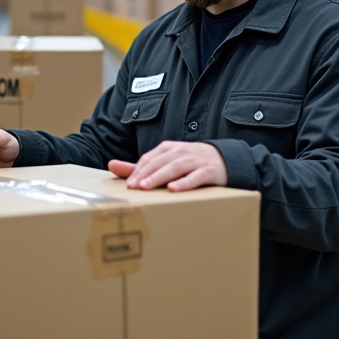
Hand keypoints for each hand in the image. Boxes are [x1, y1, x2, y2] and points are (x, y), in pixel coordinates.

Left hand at [108, 141, 227, 191]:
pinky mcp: (210, 171)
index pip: (150, 157)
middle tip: (133, 187)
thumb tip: (112, 166)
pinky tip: (174, 189)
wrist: (226, 161)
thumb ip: (140, 167)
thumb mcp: (166, 162)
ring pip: (176, 167)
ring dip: (160, 176)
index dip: (138, 170)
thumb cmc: (191, 163)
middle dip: (145, 173)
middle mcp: (182, 152)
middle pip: (160, 161)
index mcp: (169, 148)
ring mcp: (197, 160)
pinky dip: (185, 182)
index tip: (128, 184)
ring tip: (146, 187)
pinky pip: (197, 176)